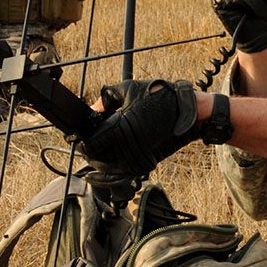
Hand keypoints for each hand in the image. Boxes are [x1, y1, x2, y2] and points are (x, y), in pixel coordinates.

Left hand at [81, 79, 197, 176]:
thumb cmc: (159, 96)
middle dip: (89, 153)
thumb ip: (106, 99)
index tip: (79, 138)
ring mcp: (136, 158)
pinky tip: (104, 173)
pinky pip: (122, 177)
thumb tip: (93, 109)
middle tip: (86, 146)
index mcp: (119, 127)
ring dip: (99, 165)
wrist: (187, 111)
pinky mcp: (145, 164)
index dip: (82, 142)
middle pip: (97, 160)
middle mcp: (126, 146)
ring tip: (95, 156)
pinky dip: (111, 177)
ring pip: (108, 171)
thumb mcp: (128, 89)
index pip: (91, 144)